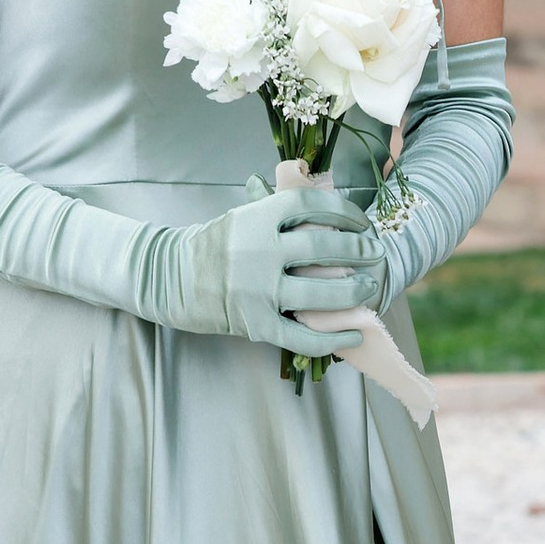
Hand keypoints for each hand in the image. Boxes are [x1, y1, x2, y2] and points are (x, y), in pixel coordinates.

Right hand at [170, 176, 380, 351]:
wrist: (170, 279)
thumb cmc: (211, 246)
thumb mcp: (240, 217)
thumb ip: (277, 212)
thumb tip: (325, 208)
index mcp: (257, 217)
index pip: (311, 205)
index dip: (344, 211)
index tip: (362, 222)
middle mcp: (260, 250)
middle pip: (324, 247)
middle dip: (358, 251)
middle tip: (375, 255)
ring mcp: (258, 290)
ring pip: (321, 295)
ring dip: (353, 293)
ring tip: (368, 289)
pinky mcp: (255, 323)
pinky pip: (303, 336)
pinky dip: (333, 338)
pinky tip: (354, 333)